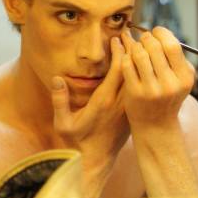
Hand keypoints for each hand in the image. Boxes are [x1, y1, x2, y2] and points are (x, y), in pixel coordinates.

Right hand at [51, 37, 128, 161]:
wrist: (94, 163)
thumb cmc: (76, 142)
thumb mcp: (62, 123)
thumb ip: (59, 100)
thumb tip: (57, 78)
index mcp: (103, 101)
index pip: (118, 71)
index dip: (120, 52)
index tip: (118, 38)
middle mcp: (119, 104)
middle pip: (132, 71)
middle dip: (132, 51)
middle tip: (130, 35)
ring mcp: (128, 108)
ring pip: (138, 79)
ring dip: (138, 62)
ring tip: (136, 45)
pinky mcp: (132, 113)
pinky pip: (138, 89)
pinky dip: (140, 75)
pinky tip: (138, 65)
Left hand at [120, 27, 194, 129]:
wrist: (156, 124)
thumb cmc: (168, 94)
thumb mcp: (180, 78)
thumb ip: (176, 56)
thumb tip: (160, 32)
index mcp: (184, 77)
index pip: (172, 45)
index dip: (162, 33)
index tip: (156, 32)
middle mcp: (170, 84)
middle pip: (154, 47)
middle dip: (146, 37)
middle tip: (143, 37)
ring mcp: (151, 90)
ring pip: (139, 53)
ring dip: (135, 45)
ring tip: (135, 45)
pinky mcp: (135, 93)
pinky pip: (127, 64)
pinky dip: (126, 56)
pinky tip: (127, 56)